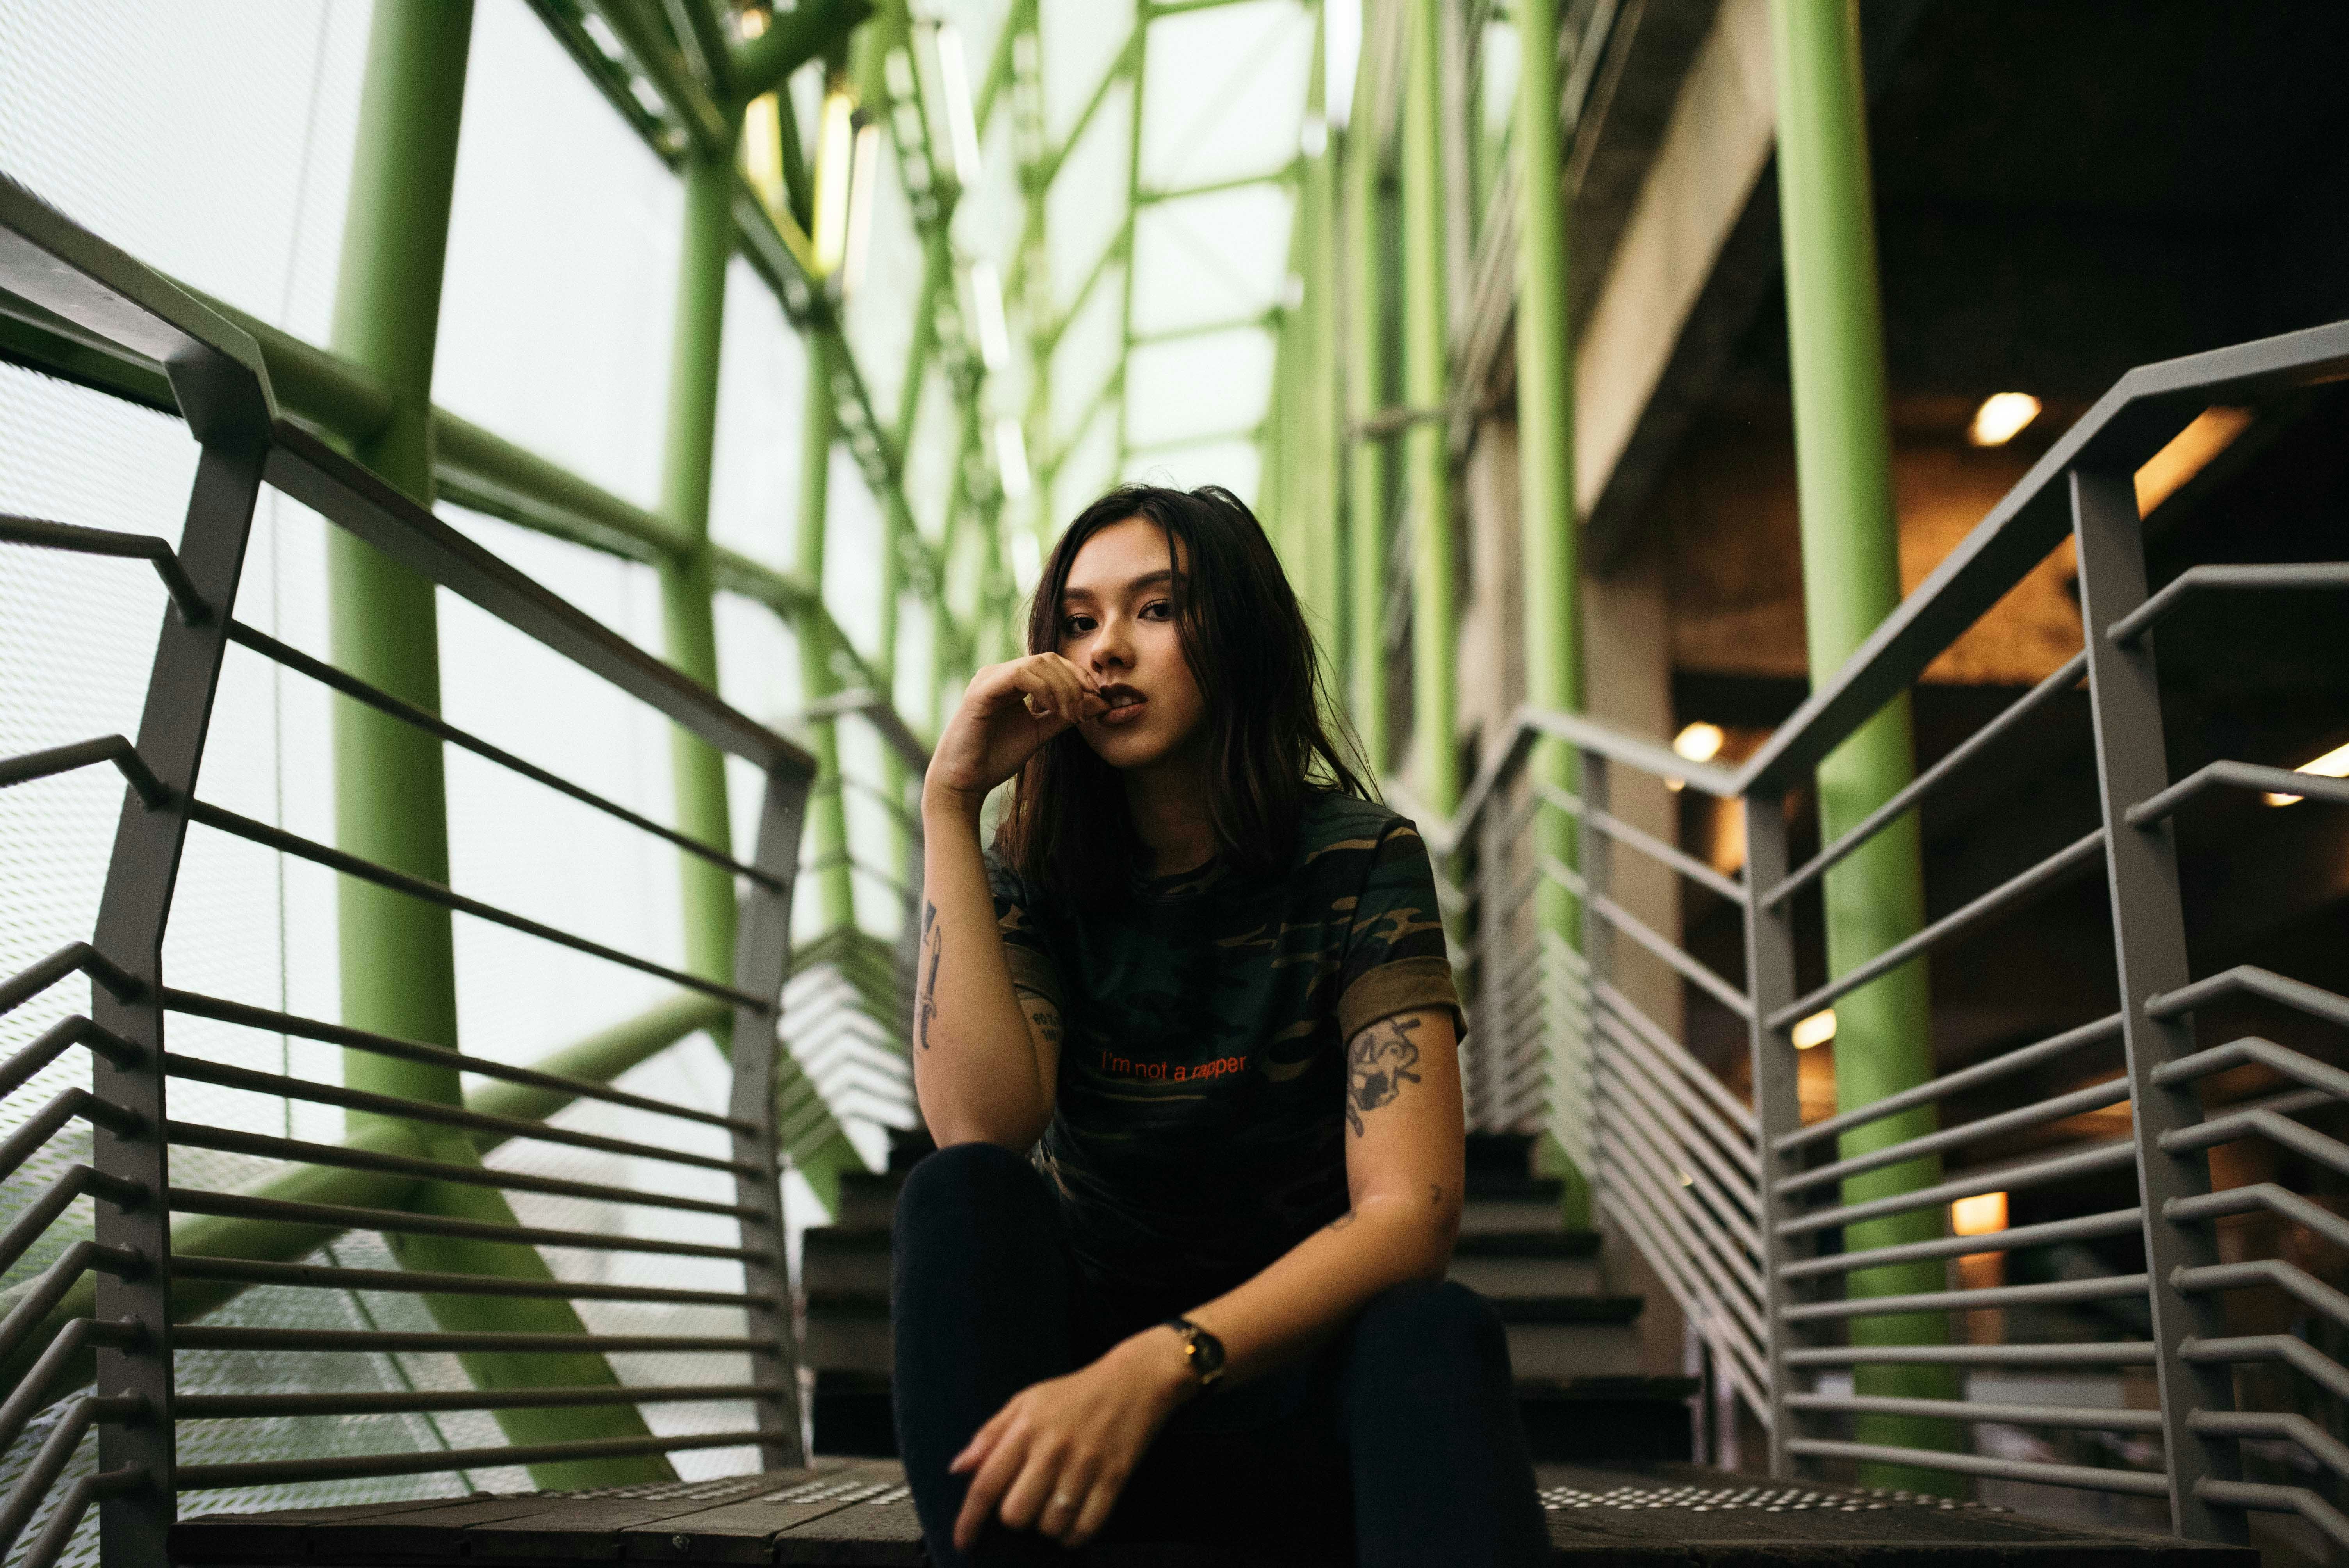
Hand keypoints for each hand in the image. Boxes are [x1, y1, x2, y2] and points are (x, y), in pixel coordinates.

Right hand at [925, 653, 1105, 809]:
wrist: (965, 781)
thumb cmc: (996, 758)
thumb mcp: (1040, 733)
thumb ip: (1065, 716)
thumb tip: (1100, 703)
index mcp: (1011, 682)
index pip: (1053, 664)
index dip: (1079, 677)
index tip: (1098, 700)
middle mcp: (999, 674)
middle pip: (1049, 659)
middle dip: (1075, 682)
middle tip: (1087, 710)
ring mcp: (988, 679)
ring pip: (1038, 664)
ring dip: (1064, 688)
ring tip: (1072, 715)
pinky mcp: (982, 691)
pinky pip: (1020, 675)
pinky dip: (1045, 689)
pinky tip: (1055, 710)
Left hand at [949, 1329, 1191, 1549]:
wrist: (1134, 1380)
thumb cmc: (1075, 1393)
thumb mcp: (1026, 1401)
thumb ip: (990, 1435)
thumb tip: (958, 1468)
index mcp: (1026, 1428)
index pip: (986, 1484)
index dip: (968, 1520)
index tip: (963, 1541)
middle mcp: (1053, 1449)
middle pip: (1016, 1514)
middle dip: (1016, 1516)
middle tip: (1029, 1500)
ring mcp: (1085, 1466)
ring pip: (1050, 1526)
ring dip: (1048, 1526)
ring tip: (1055, 1504)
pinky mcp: (1114, 1479)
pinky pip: (1086, 1528)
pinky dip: (1075, 1535)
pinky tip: (1074, 1521)